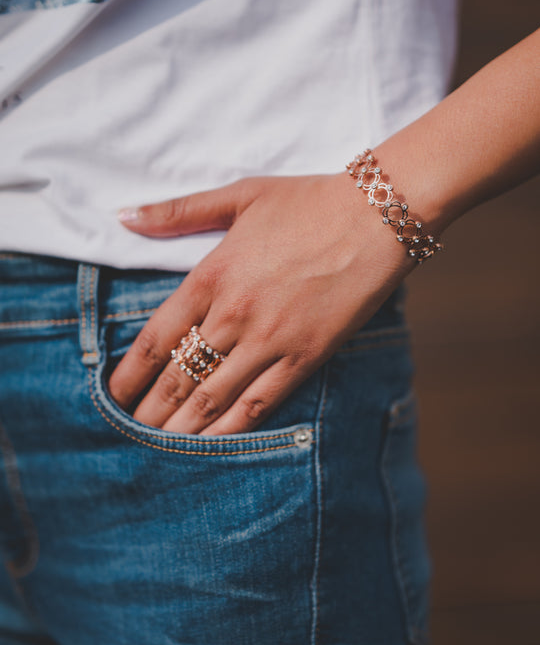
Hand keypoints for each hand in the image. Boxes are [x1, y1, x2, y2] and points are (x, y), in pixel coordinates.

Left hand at [109, 172, 411, 434]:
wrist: (378, 216)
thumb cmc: (308, 202)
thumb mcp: (239, 196)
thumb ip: (178, 212)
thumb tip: (123, 216)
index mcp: (211, 276)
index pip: (155, 339)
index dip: (129, 375)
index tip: (113, 396)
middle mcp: (233, 315)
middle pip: (178, 377)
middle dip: (148, 411)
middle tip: (129, 433)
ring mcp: (270, 341)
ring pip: (213, 398)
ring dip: (181, 429)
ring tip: (158, 449)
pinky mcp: (305, 358)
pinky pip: (260, 404)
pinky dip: (230, 429)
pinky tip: (211, 444)